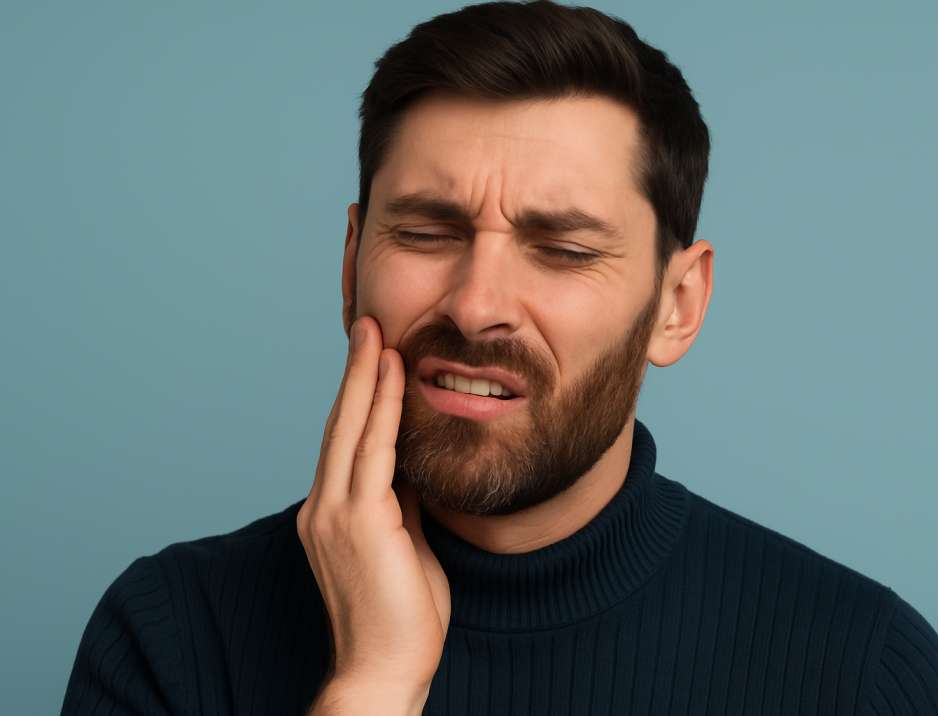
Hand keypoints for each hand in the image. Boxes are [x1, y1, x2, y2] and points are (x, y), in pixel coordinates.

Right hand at [297, 315, 450, 692]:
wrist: (382, 670)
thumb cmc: (399, 617)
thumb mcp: (401, 546)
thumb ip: (399, 505)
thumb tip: (410, 468)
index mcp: (331, 514)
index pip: (344, 443)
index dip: (357, 398)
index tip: (372, 359)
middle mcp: (323, 507)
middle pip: (339, 424)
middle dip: (356, 373)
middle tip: (368, 325)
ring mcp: (335, 514)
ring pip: (351, 429)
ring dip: (367, 377)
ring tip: (377, 333)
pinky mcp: (358, 521)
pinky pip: (374, 450)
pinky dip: (383, 408)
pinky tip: (393, 375)